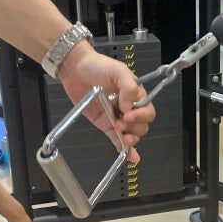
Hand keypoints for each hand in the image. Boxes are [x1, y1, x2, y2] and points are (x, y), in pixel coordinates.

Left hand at [58, 44, 154, 162]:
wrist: (75, 69)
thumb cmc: (97, 65)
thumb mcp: (117, 70)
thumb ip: (128, 86)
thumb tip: (130, 105)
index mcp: (135, 94)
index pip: (147, 110)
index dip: (141, 114)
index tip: (128, 113)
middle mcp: (128, 107)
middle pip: (142, 125)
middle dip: (134, 127)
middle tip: (122, 121)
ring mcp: (117, 117)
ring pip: (132, 134)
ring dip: (130, 138)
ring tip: (121, 133)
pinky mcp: (106, 125)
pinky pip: (117, 139)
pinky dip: (124, 148)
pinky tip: (130, 156)